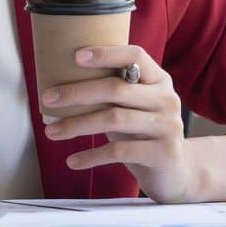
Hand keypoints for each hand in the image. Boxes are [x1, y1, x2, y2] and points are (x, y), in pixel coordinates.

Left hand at [40, 45, 198, 203]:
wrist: (177, 172)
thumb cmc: (143, 134)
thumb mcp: (132, 109)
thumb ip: (111, 95)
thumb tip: (61, 86)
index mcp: (159, 80)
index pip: (135, 55)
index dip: (106, 53)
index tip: (76, 56)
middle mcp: (167, 99)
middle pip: (117, 89)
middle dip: (77, 92)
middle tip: (48, 98)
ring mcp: (168, 126)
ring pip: (114, 119)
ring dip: (77, 125)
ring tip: (52, 131)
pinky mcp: (164, 153)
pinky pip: (120, 152)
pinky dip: (91, 156)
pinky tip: (73, 161)